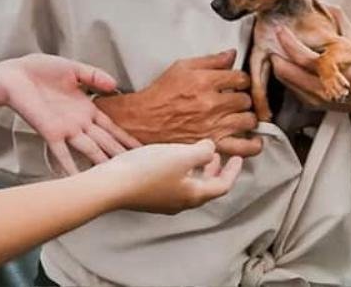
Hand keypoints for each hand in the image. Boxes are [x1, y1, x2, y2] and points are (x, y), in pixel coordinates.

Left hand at [0, 54, 140, 175]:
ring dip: (103, 163)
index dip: (126, 138)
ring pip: (90, 149)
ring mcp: (66, 129)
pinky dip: (71, 168)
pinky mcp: (51, 132)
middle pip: (105, 142)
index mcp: (86, 108)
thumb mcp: (73, 69)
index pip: (111, 127)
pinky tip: (80, 181)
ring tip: (117, 179)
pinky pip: (62, 153)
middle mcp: (79, 122)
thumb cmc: (40, 70)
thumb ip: (94, 76)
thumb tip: (116, 85)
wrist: (14, 75)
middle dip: (121, 155)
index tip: (143, 150)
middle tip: (140, 171)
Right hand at [94, 51, 261, 156]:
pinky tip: (253, 139)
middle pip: (246, 99)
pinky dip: (253, 145)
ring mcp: (214, 126)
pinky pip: (243, 148)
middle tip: (235, 99)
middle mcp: (211, 104)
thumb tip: (232, 54)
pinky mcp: (212, 145)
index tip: (237, 83)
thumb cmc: (160, 93)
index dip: (241, 79)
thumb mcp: (181, 67)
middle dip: (243, 97)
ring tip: (239, 116)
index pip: (241, 78)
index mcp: (204, 82)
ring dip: (246, 117)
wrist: (143, 120)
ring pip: (249, 120)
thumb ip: (210, 60)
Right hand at [100, 139, 242, 214]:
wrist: (113, 186)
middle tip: (219, 156)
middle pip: (206, 187)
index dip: (232, 170)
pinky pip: (174, 184)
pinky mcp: (149, 197)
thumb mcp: (181, 155)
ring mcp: (164, 201)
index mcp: (194, 194)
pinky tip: (171, 158)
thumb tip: (212, 148)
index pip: (222, 185)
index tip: (237, 157)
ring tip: (195, 153)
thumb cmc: (149, 170)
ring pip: (189, 186)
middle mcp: (182, 202)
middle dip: (214, 170)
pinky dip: (181, 171)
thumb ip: (202, 151)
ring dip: (197, 170)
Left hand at [270, 6, 350, 115]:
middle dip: (276, 50)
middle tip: (275, 36)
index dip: (288, 42)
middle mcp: (327, 87)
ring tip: (278, 46)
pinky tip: (288, 60)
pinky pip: (288, 85)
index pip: (304, 57)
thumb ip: (335, 18)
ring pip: (283, 78)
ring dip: (278, 60)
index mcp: (341, 68)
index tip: (281, 29)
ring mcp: (318, 98)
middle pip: (286, 70)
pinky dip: (285, 71)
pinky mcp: (311, 104)